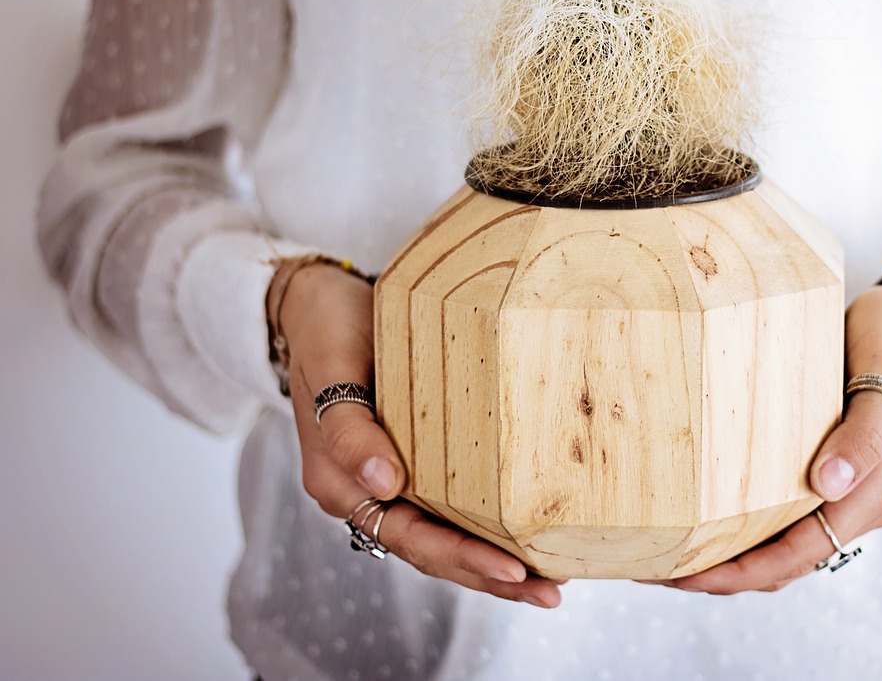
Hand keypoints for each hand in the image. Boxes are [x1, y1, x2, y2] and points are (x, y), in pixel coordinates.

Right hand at [276, 259, 562, 607]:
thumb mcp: (332, 371)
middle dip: (492, 576)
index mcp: (342, 484)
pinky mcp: (415, 458)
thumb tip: (385, 485)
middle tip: (550, 592)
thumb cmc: (326, 332)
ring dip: (494, 561)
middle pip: (434, 551)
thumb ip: (350, 431)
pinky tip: (525, 535)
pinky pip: (452, 504)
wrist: (318, 303)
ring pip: (446, 535)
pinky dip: (486, 526)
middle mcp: (369, 493)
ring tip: (549, 581)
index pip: (410, 537)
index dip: (462, 557)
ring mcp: (393, 479)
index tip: (512, 568)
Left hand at [649, 271, 881, 593]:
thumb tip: (830, 484)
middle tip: (650, 566)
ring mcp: (846, 491)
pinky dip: (740, 527)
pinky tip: (699, 515)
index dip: (739, 572)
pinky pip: (781, 516)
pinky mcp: (830, 473)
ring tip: (664, 550)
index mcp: (877, 492)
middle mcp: (861, 502)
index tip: (684, 575)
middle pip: (783, 562)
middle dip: (719, 574)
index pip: (799, 555)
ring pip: (780, 545)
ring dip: (726, 557)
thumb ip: (866, 430)